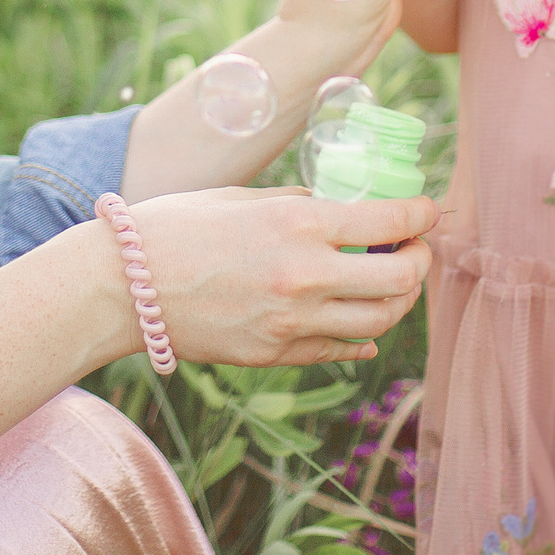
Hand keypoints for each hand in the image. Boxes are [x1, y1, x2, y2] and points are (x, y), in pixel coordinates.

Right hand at [124, 186, 436, 366]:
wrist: (123, 285)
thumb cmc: (177, 226)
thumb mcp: (247, 199)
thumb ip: (302, 205)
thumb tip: (345, 211)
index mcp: (300, 224)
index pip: (391, 221)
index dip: (423, 214)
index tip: (430, 210)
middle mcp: (305, 276)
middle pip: (400, 279)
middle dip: (420, 262)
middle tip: (416, 249)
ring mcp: (291, 322)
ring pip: (378, 321)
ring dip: (398, 302)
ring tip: (393, 284)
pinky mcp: (274, 354)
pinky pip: (339, 350)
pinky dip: (361, 337)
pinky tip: (362, 325)